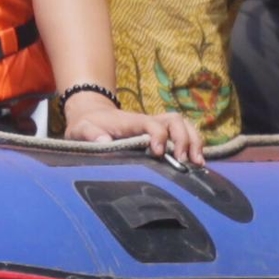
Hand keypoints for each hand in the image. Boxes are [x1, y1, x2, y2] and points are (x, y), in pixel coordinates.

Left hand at [63, 98, 205, 166]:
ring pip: (183, 125)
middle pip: (175, 120)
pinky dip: (193, 145)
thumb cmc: (87, 125)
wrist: (91, 115)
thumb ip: (90, 135)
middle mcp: (147, 121)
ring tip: (197, 163)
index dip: (158, 136)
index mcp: (130, 121)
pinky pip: (182, 134)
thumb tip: (104, 142)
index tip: (157, 153)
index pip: (151, 123)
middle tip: (185, 162)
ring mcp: (156, 126)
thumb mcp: (81, 129)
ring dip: (193, 142)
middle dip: (184, 139)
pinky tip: (196, 163)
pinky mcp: (160, 134)